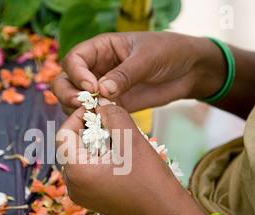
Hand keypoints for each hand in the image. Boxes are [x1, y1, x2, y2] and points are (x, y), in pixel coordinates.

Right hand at [52, 31, 225, 114]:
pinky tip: (101, 126)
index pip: (74, 59)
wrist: (189, 71)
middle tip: (82, 104)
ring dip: (76, 110)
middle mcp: (96, 68)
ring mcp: (102, 89)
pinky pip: (93, 114)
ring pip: (74, 100)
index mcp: (101, 48)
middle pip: (65, 81)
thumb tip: (102, 90)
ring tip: (92, 116)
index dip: (77, 73)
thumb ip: (125, 74)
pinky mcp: (112, 106)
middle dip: (68, 93)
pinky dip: (91, 121)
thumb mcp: (147, 58)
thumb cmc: (169, 52)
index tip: (92, 86)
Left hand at [55, 104, 206, 214]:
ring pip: (79, 157)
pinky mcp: (92, 198)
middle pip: (70, 146)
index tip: (97, 107)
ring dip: (94, 142)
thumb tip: (100, 102)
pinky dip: (98, 156)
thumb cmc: (151, 180)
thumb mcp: (131, 140)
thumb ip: (113, 115)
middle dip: (87, 129)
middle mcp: (73, 186)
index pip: (63, 135)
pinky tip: (118, 153)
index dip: (77, 116)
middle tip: (108, 120)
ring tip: (116, 135)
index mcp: (76, 173)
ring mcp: (82, 195)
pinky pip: (87, 170)